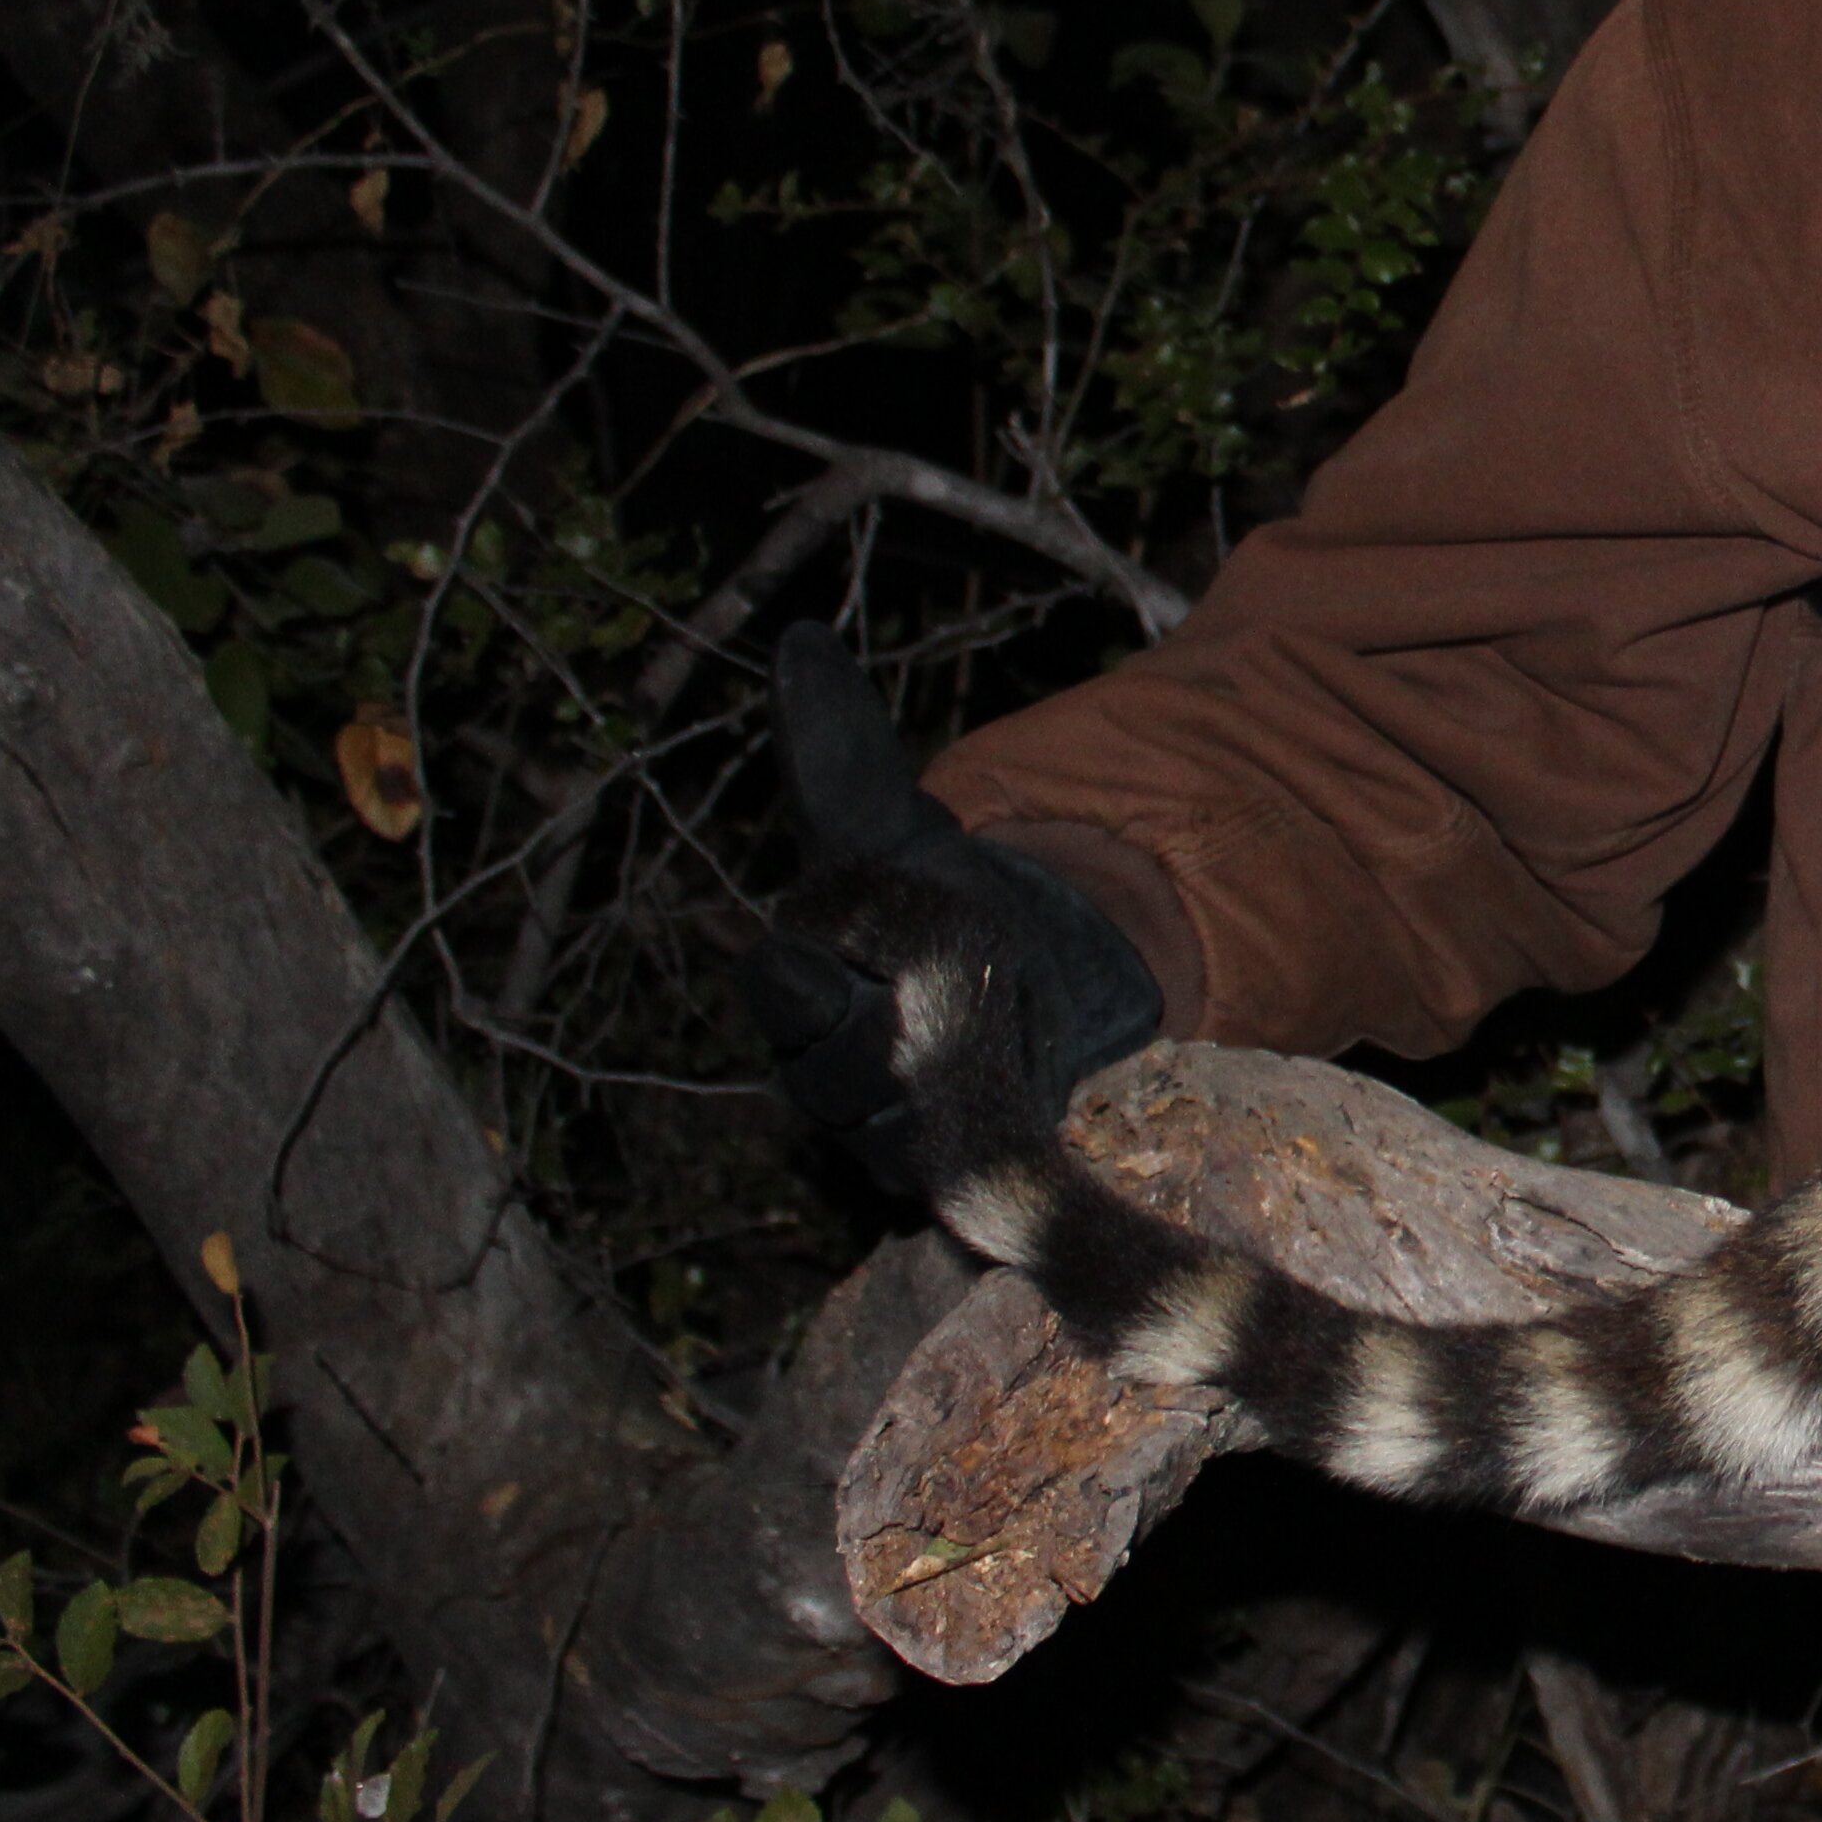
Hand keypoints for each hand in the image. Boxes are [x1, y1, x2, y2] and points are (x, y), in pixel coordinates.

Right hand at [738, 625, 1160, 1167]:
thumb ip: (840, 751)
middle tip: (916, 1001)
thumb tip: (799, 641)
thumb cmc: (937, 900)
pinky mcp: (971, 1173)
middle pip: (833, 1079)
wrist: (1029, 980)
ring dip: (939, 1091)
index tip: (801, 954)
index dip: (796, 980)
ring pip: (897, 1135)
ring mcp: (898, 1136)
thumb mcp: (894, 827)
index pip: (782, 994)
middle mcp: (833, 1077)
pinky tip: (1040, 1106)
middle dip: (872, 1039)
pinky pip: (973, 1180)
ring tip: (984, 1039)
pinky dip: (999, 1149)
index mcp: (800, 993)